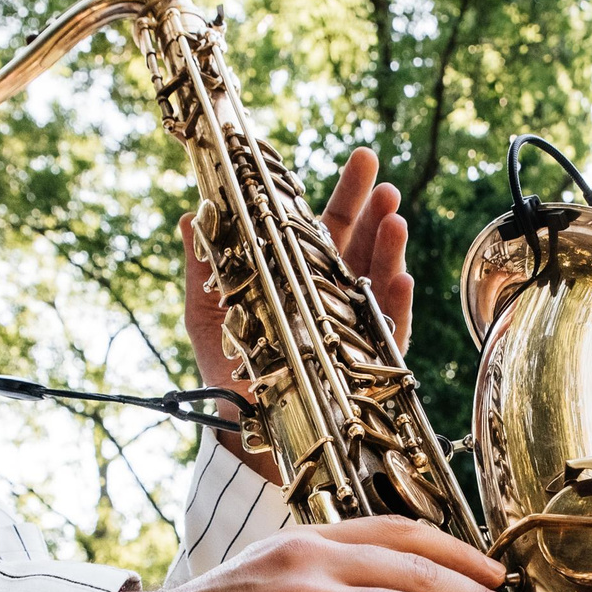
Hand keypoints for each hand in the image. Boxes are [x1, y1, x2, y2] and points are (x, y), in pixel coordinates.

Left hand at [181, 147, 415, 478]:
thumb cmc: (226, 370)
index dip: (344, 196)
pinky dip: (394, 305)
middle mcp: (330, 299)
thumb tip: (189, 214)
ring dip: (389, 250)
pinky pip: (388, 332)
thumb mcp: (207, 312)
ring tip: (395, 218)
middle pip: (358, 248)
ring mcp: (353, 331)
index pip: (325, 230)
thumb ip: (205, 264)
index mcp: (299, 278)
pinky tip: (402, 277)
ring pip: (377, 282)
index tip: (360, 160)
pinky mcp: (365, 367)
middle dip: (373, 213)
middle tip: (382, 181)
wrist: (241, 431)